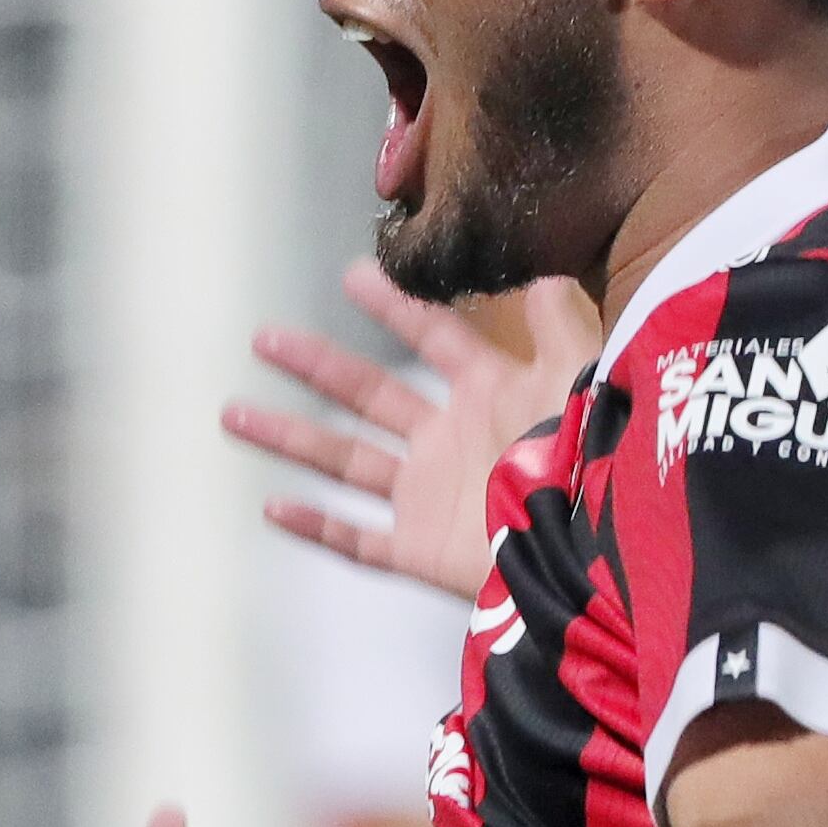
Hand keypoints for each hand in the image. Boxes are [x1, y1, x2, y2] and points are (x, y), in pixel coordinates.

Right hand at [226, 265, 602, 596]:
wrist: (593, 551)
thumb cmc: (594, 462)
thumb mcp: (582, 381)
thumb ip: (561, 326)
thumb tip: (540, 275)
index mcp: (491, 394)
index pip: (434, 339)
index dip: (395, 308)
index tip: (352, 275)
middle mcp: (452, 440)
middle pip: (370, 394)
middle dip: (317, 366)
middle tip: (265, 338)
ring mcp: (432, 496)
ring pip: (345, 461)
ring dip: (290, 438)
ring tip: (233, 415)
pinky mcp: (422, 550)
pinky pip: (357, 540)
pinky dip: (315, 526)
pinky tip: (273, 506)